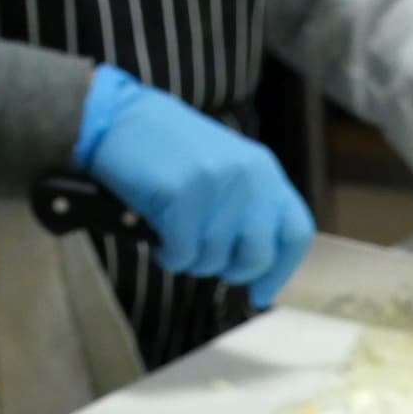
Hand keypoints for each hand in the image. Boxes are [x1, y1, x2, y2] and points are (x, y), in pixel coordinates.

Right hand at [74, 65, 313, 308]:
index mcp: (265, 171)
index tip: (261, 294)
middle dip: (229, 270)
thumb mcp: (225, 169)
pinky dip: (167, 255)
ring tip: (173, 234)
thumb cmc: (168, 151)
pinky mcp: (183, 195)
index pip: (296, 232)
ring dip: (190, 260)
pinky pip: (183, 255)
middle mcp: (249, 177)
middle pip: (257, 257)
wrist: (116, 118)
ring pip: (215, 260)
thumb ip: (248, 207)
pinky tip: (157, 235)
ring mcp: (217, 185)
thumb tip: (258, 266)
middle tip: (203, 261)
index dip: (281, 271)